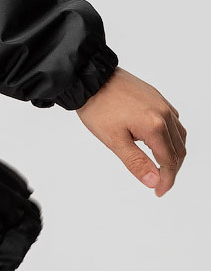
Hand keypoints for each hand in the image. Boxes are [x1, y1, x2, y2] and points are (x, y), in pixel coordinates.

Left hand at [75, 66, 185, 196]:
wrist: (90, 78)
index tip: (159, 192)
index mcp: (155, 126)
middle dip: (171, 170)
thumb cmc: (98, 108)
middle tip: (159, 183)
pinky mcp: (157, 97)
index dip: (166, 180)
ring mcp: (162, 103)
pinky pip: (174, 120)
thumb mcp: (113, 141)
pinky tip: (160, 142)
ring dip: (174, 153)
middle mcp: (164, 114)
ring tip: (160, 166)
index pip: (169, 161)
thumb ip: (136, 162)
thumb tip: (154, 181)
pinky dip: (172, 136)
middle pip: (178, 149)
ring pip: (179, 135)